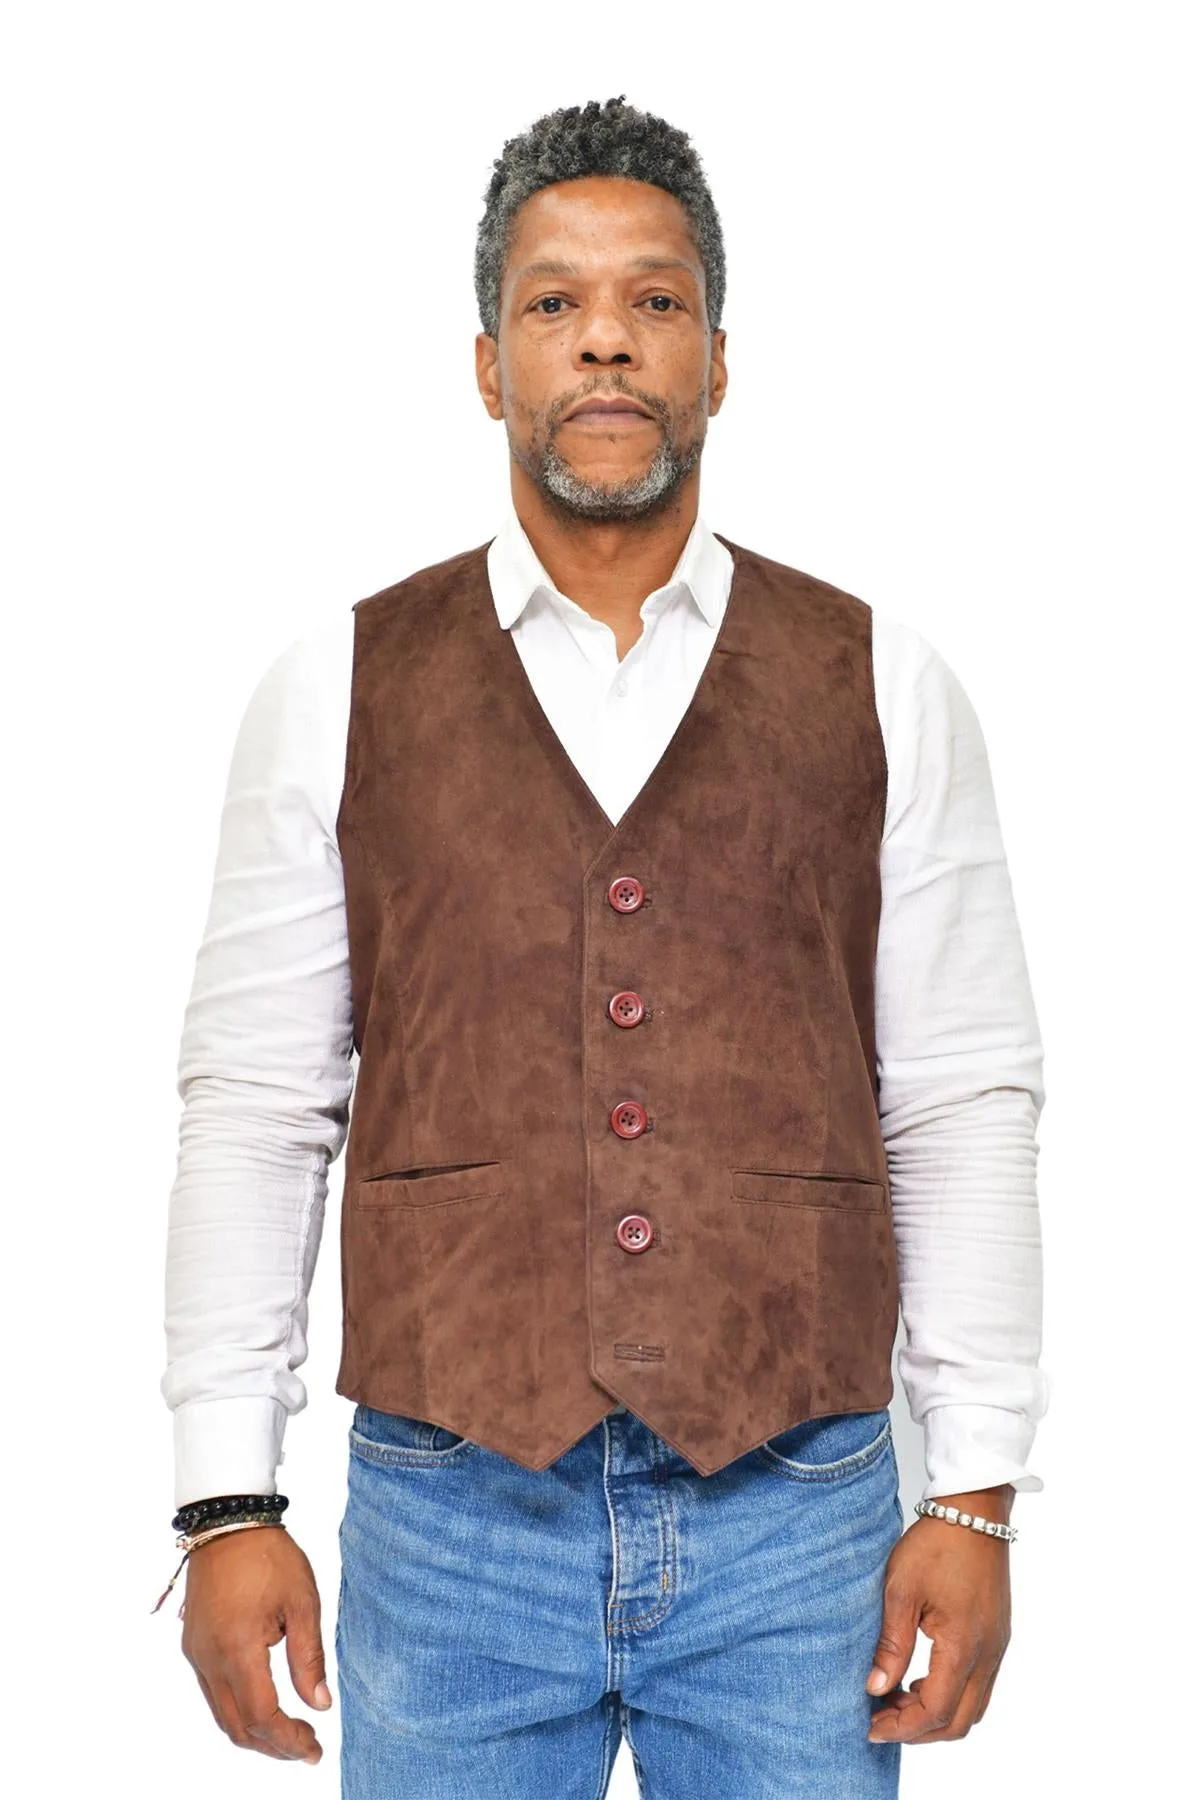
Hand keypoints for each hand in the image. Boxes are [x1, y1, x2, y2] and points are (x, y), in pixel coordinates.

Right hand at [179, 1525, 331, 1763]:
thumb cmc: (269, 1556)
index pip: (261, 1716)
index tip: (314, 1748)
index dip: (289, 1740)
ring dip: (255, 1732)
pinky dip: (238, 1711)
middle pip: (238, 1727)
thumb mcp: (302, 1602)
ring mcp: (196, 1654)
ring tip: (289, 1733)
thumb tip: (320, 1705)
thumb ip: (309, 1658)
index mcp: (238, 1649)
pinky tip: (263, 1704)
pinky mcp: (193, 1646)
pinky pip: (213, 1693)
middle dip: (273, 1746)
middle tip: (306, 1747)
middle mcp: (210, 1659)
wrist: (227, 1522)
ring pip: (222, 1715)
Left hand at [864, 1491, 1012, 1744]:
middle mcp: (988, 1654)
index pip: (936, 1711)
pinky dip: (950, 1695)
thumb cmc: (936, 1544)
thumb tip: (875, 1688)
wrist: (974, 1511)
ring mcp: (997, 1647)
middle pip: (959, 1721)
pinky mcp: (997, 1636)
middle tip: (881, 1719)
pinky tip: (919, 1679)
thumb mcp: (901, 1590)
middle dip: (919, 1730)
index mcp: (964, 1646)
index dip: (902, 1727)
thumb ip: (891, 1644)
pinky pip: (978, 1685)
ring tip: (896, 1700)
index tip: (871, 1727)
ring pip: (972, 1707)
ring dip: (936, 1714)